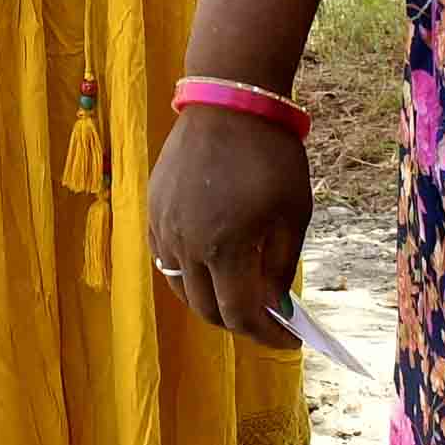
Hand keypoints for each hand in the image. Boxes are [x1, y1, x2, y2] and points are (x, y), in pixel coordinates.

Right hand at [146, 104, 310, 350]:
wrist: (227, 103)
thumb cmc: (270, 156)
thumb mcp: (292, 214)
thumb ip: (280, 266)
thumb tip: (273, 305)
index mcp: (225, 247)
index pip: (240, 315)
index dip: (267, 336)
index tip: (289, 340)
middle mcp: (186, 245)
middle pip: (206, 309)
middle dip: (239, 323)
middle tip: (265, 321)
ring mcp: (163, 227)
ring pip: (181, 287)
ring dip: (210, 299)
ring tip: (238, 293)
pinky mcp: (152, 210)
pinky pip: (165, 258)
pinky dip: (188, 273)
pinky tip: (212, 264)